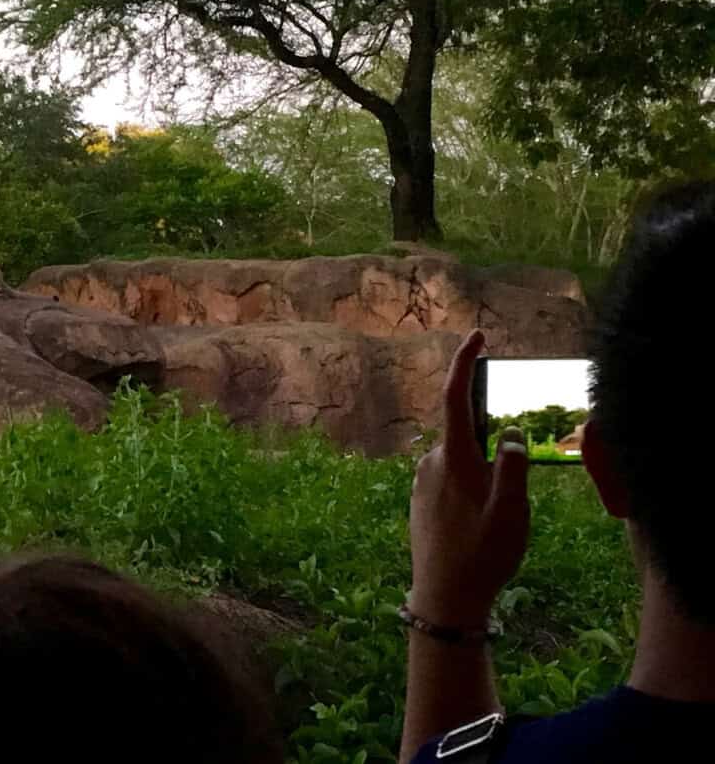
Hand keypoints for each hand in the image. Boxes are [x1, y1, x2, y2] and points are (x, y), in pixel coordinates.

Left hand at [409, 330, 530, 626]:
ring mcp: (423, 481)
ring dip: (485, 474)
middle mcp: (431, 462)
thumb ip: (513, 464)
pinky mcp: (421, 499)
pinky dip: (473, 487)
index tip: (476, 336)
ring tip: (500, 523)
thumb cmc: (482, 554)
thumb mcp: (511, 510)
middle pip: (467, 433)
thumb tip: (509, 429)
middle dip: (494, 444)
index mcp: (453, 458)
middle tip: (513, 491)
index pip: (456, 397)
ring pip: (463, 460)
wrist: (443, 598)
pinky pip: (453, 479)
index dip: (465, 363)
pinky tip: (483, 525)